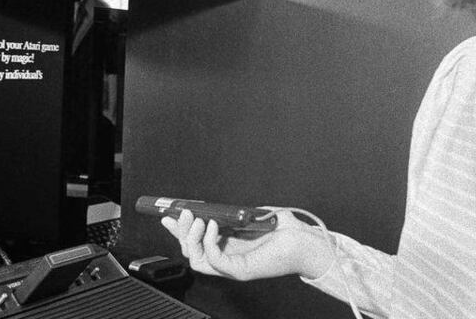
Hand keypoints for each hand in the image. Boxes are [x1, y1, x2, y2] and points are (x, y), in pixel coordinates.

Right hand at [161, 208, 332, 280]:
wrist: (306, 241)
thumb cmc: (287, 230)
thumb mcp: (255, 215)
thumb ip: (236, 212)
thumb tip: (220, 205)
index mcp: (230, 246)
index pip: (196, 242)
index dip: (180, 230)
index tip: (168, 215)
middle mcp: (229, 258)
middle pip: (191, 252)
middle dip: (181, 232)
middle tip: (182, 214)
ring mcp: (233, 266)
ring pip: (197, 259)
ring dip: (191, 238)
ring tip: (198, 219)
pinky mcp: (241, 269)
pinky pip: (215, 260)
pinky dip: (209, 242)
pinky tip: (213, 226)